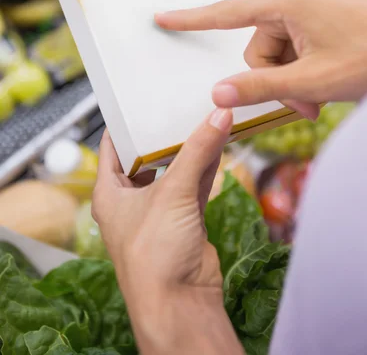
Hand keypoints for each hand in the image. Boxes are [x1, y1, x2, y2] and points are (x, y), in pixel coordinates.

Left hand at [92, 110, 243, 354]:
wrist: (179, 303)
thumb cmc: (154, 254)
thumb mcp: (173, 192)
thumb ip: (198, 151)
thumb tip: (218, 115)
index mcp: (109, 192)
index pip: (112, 147)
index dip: (125, 123)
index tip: (141, 100)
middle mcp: (130, 201)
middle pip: (146, 157)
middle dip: (163, 135)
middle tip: (177, 106)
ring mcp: (158, 211)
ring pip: (174, 170)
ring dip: (189, 150)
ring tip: (202, 119)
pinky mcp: (183, 221)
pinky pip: (193, 185)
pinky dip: (205, 166)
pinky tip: (216, 145)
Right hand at [155, 0, 366, 110]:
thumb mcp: (310, 80)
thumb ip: (259, 87)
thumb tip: (218, 93)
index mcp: (285, 0)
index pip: (225, 13)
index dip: (190, 20)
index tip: (162, 18)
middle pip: (257, 47)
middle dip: (275, 80)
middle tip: (304, 103)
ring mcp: (307, 5)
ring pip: (277, 52)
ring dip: (292, 80)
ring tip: (319, 98)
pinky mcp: (318, 16)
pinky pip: (294, 47)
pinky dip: (303, 70)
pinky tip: (323, 83)